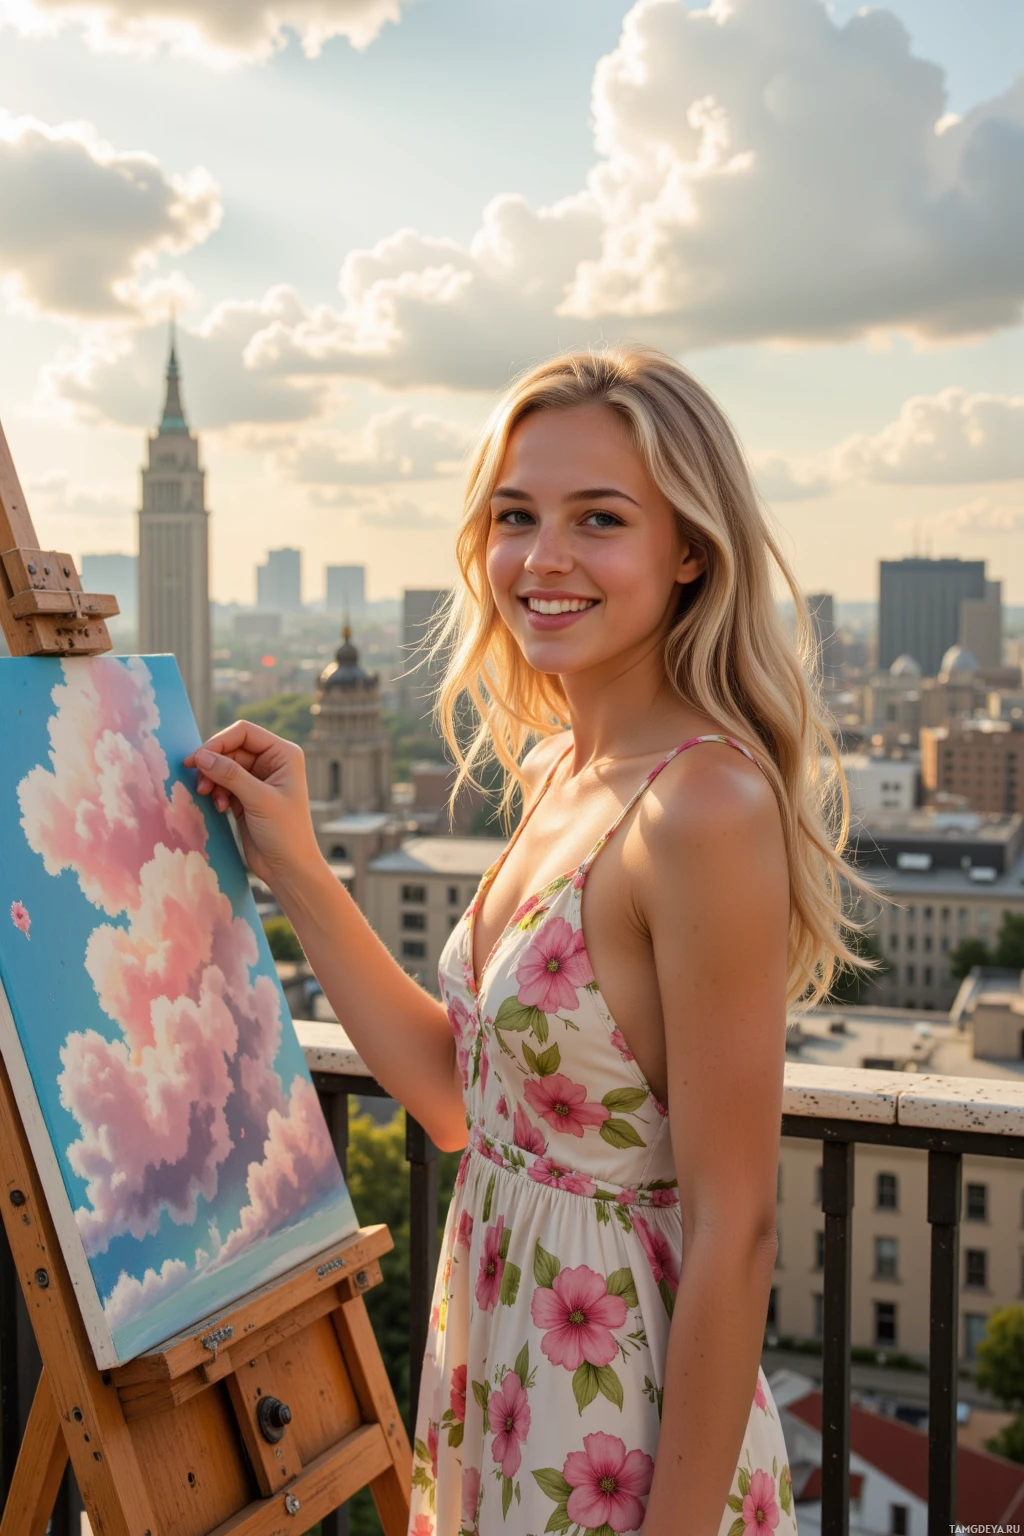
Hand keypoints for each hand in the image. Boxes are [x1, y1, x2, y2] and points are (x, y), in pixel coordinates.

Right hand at [182, 720, 321, 888]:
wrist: (289, 868)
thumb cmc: (285, 833)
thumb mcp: (258, 800)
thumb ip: (230, 775)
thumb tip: (200, 756)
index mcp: (284, 754)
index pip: (244, 732)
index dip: (218, 742)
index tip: (196, 759)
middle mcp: (273, 762)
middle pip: (230, 748)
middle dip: (213, 765)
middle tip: (200, 785)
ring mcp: (259, 778)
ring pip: (224, 766)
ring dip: (213, 780)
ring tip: (212, 799)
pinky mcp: (247, 795)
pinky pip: (224, 783)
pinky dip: (217, 793)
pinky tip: (221, 808)